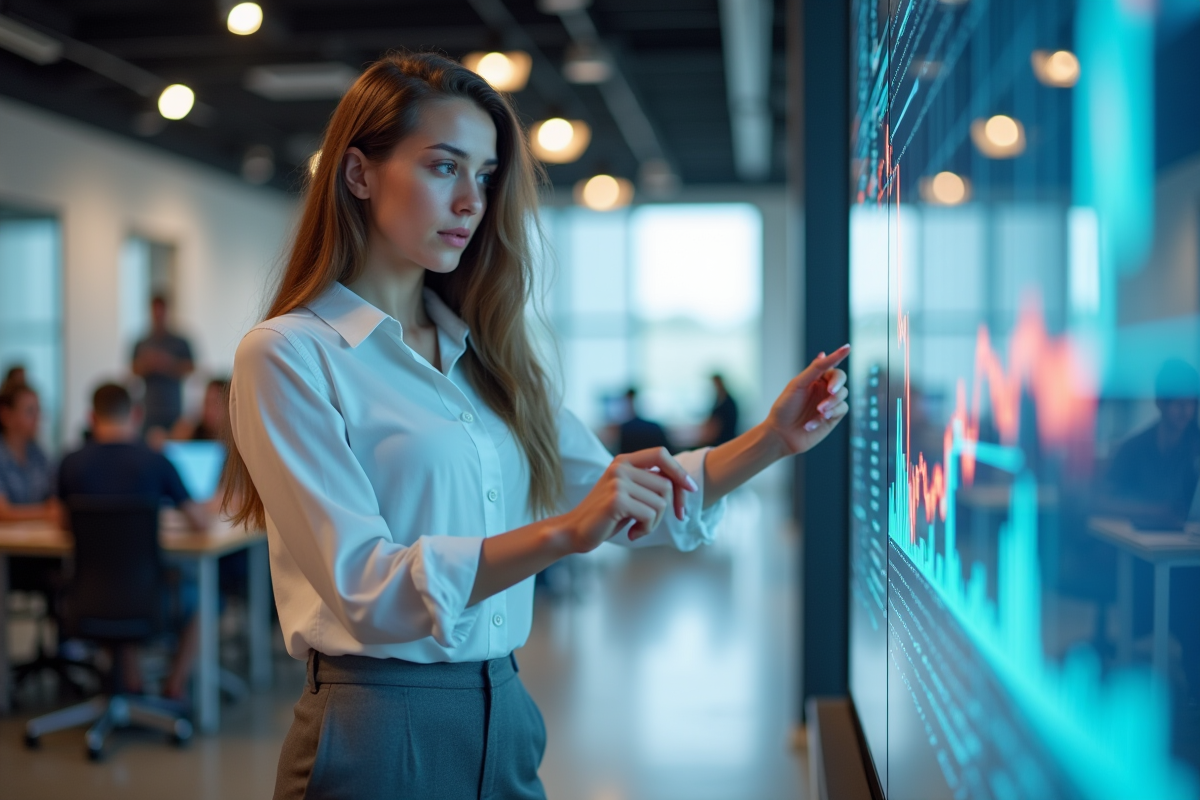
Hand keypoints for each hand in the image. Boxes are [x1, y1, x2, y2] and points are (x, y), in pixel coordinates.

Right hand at [560, 448, 697, 551]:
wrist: (574, 532)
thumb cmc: (606, 516)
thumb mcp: (629, 493)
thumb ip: (649, 483)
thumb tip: (685, 483)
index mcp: (624, 461)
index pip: (661, 454)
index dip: (679, 471)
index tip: (691, 490)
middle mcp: (620, 467)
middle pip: (666, 485)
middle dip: (666, 509)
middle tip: (649, 523)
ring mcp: (618, 482)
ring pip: (661, 503)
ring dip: (654, 522)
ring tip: (637, 527)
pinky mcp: (616, 500)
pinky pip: (650, 515)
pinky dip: (646, 529)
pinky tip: (632, 533)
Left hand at [765, 345, 850, 455]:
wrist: (780, 434)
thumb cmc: (785, 408)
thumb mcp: (798, 384)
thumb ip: (814, 369)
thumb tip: (825, 353)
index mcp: (814, 378)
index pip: (830, 365)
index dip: (839, 355)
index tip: (847, 347)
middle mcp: (823, 389)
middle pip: (841, 379)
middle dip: (836, 383)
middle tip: (830, 391)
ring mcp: (829, 403)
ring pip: (842, 395)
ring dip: (831, 403)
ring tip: (819, 411)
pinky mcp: (833, 418)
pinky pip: (840, 411)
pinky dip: (826, 416)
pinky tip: (811, 424)